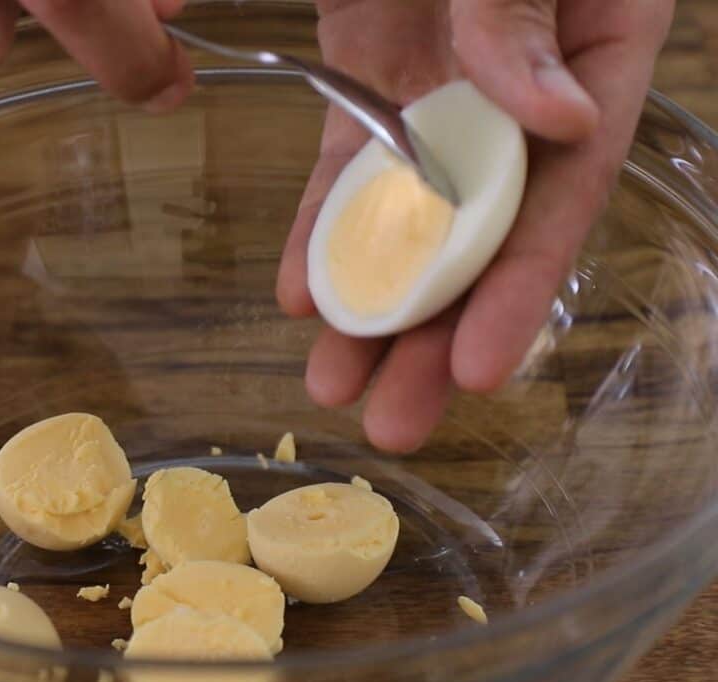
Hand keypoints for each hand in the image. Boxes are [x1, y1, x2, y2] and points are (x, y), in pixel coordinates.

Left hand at [277, 0, 673, 451]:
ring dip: (371, 302)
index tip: (474, 369)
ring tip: (330, 382)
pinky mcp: (379, 71)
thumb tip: (558, 114)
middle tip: (390, 425)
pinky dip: (325, 228)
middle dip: (432, 332)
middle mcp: (525, 81)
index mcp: (599, 41)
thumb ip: (525, 12)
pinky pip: (350, 164)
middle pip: (483, 230)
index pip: (565, 189)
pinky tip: (298, 293)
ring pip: (409, 212)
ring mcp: (448, 83)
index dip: (518, 286)